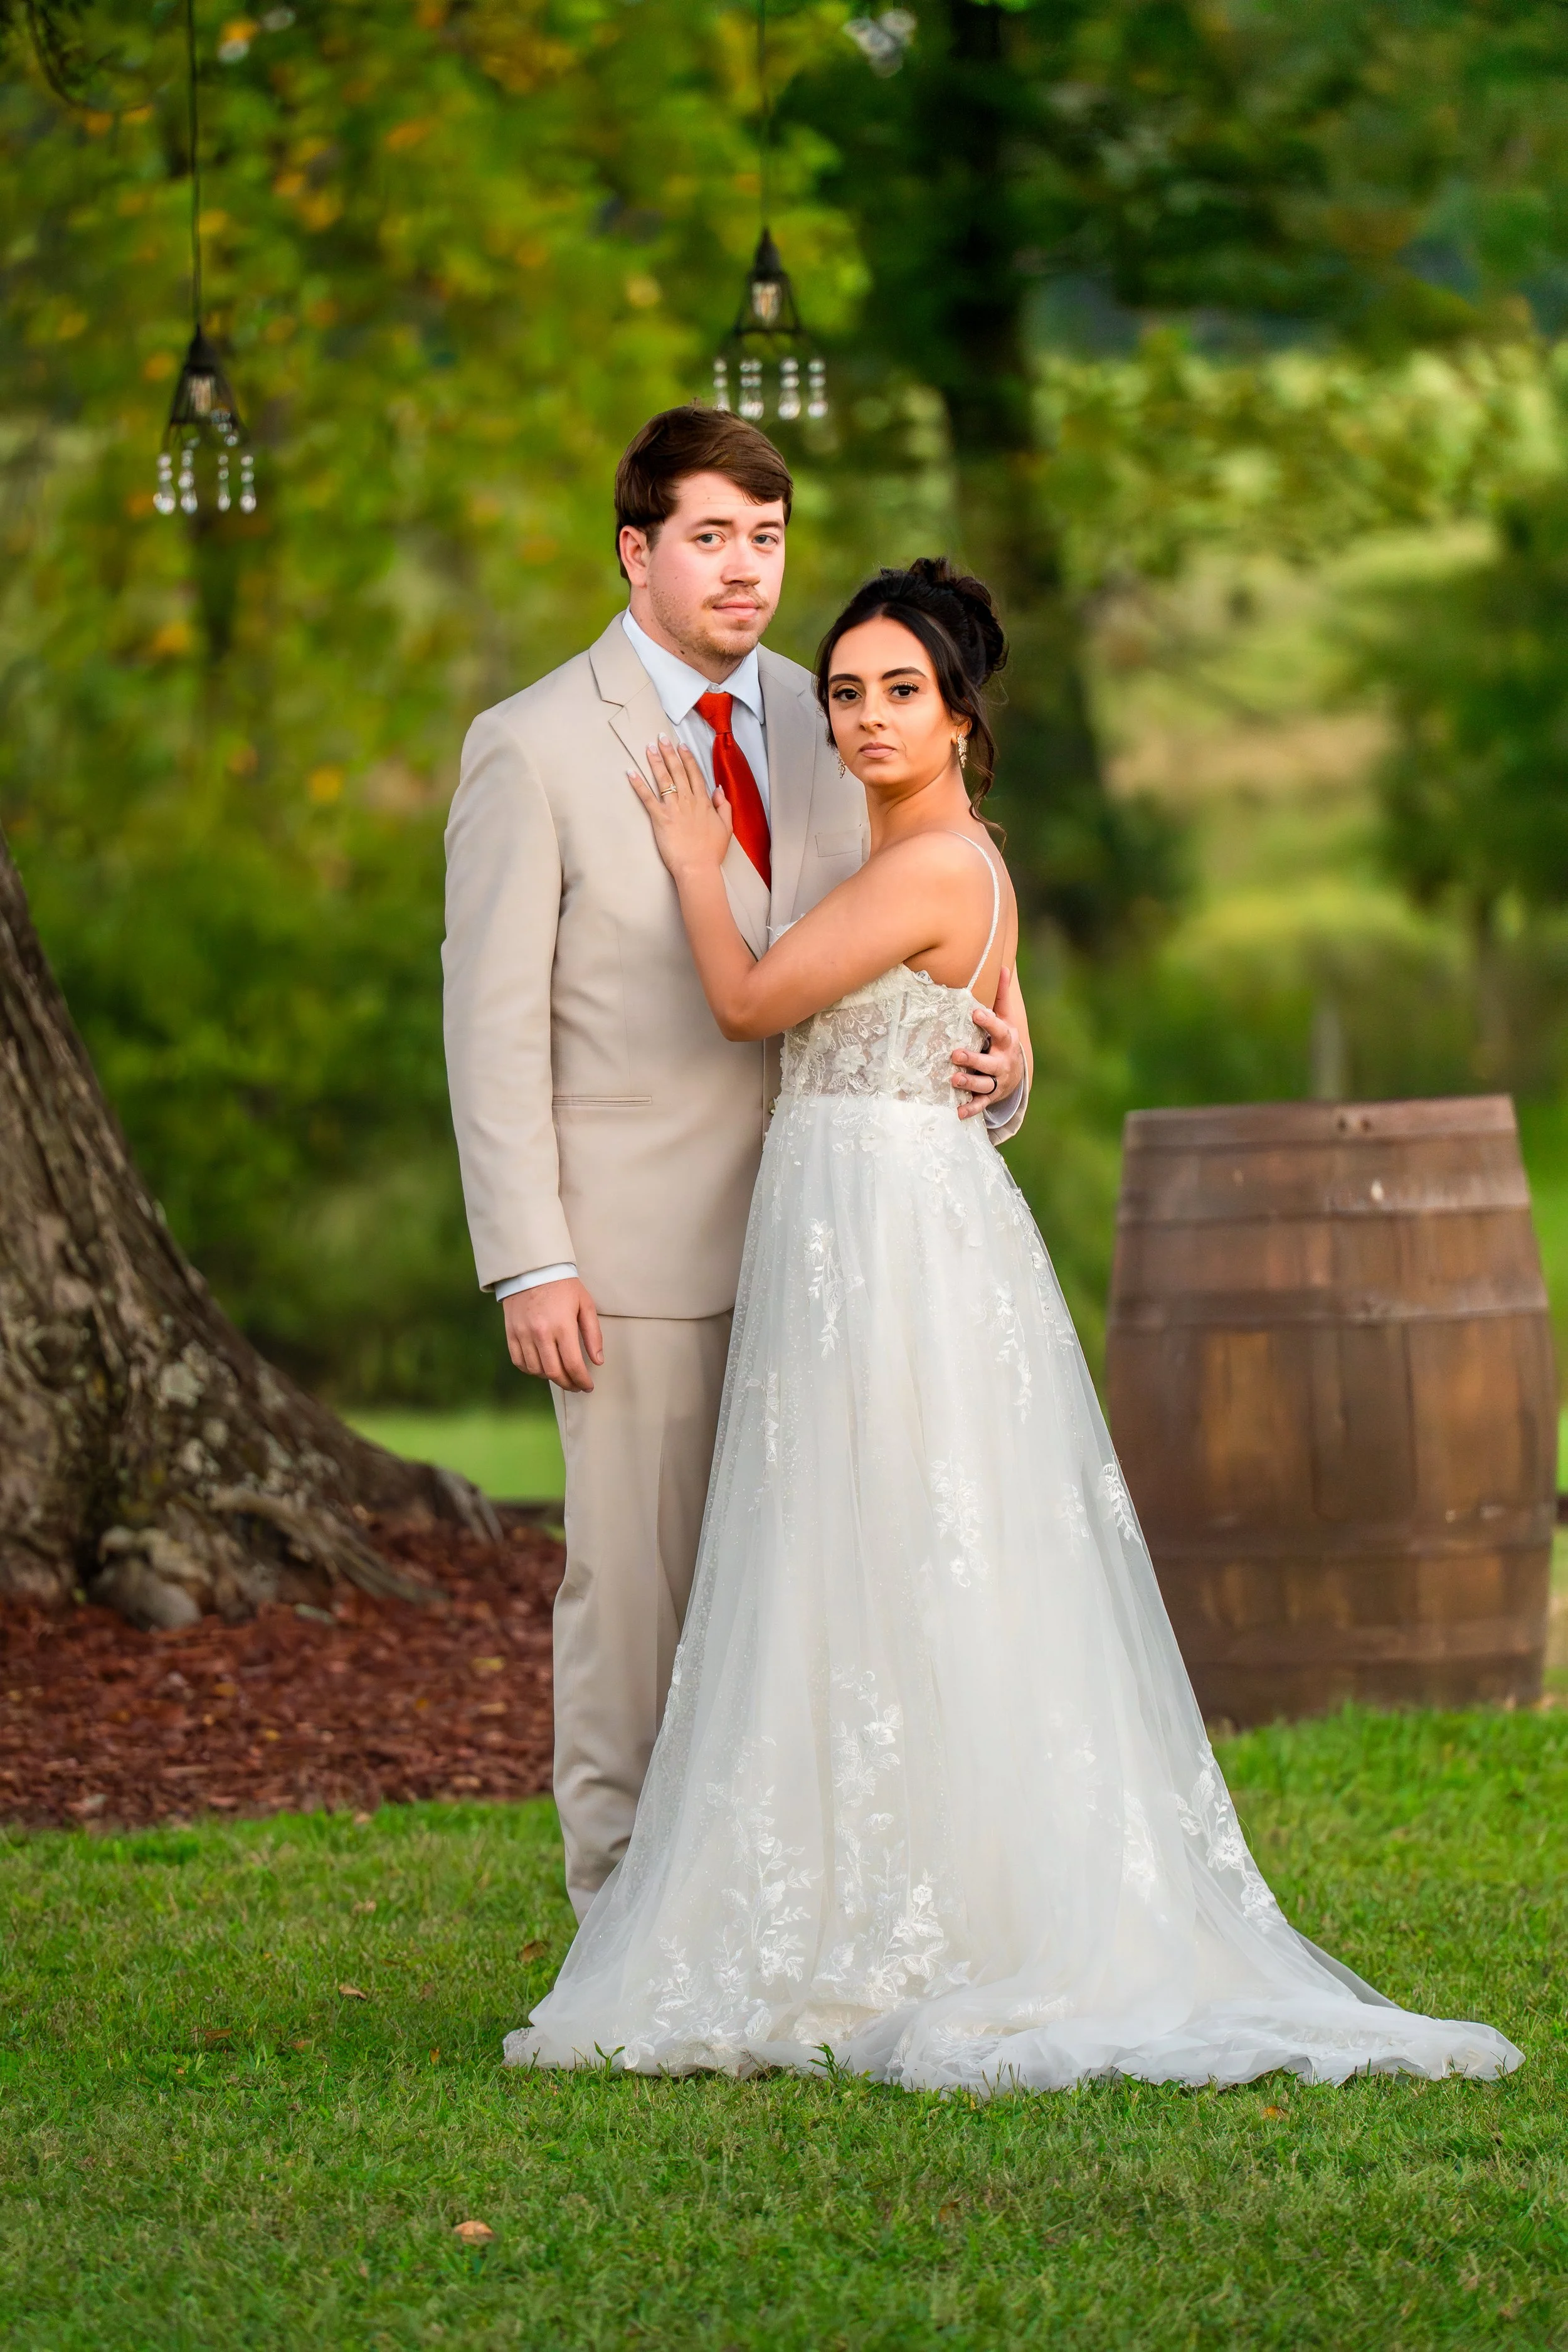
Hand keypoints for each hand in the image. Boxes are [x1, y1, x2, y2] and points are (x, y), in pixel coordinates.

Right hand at [502, 1277, 603, 1392]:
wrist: (532, 1270)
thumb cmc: (563, 1286)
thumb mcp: (585, 1305)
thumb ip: (593, 1334)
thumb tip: (598, 1361)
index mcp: (562, 1326)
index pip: (573, 1364)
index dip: (582, 1381)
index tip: (588, 1386)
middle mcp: (541, 1333)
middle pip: (554, 1372)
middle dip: (567, 1384)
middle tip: (576, 1386)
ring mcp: (523, 1334)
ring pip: (536, 1370)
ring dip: (550, 1378)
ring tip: (560, 1375)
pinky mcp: (511, 1333)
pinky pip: (519, 1361)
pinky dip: (531, 1370)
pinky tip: (541, 1368)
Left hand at [628, 735, 732, 879]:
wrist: (698, 868)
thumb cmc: (712, 852)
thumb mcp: (726, 828)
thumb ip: (724, 807)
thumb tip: (719, 790)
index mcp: (704, 803)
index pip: (695, 774)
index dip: (688, 758)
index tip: (682, 745)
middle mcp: (688, 801)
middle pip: (678, 771)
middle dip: (669, 753)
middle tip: (661, 737)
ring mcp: (674, 808)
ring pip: (663, 779)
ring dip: (655, 762)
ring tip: (649, 747)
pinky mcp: (660, 818)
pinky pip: (647, 798)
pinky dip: (638, 785)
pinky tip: (631, 773)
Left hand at [951, 965, 1026, 1119]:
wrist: (1016, 1073)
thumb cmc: (1004, 1040)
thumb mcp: (1006, 1018)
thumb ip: (1002, 996)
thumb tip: (1003, 966)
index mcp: (1007, 1041)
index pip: (1000, 1030)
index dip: (988, 1022)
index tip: (975, 1013)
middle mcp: (1003, 1062)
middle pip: (990, 1062)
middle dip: (974, 1059)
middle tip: (956, 1054)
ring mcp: (997, 1081)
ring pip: (984, 1084)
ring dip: (969, 1083)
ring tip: (954, 1079)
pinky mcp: (990, 1096)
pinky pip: (981, 1105)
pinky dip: (970, 1109)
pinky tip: (958, 1112)